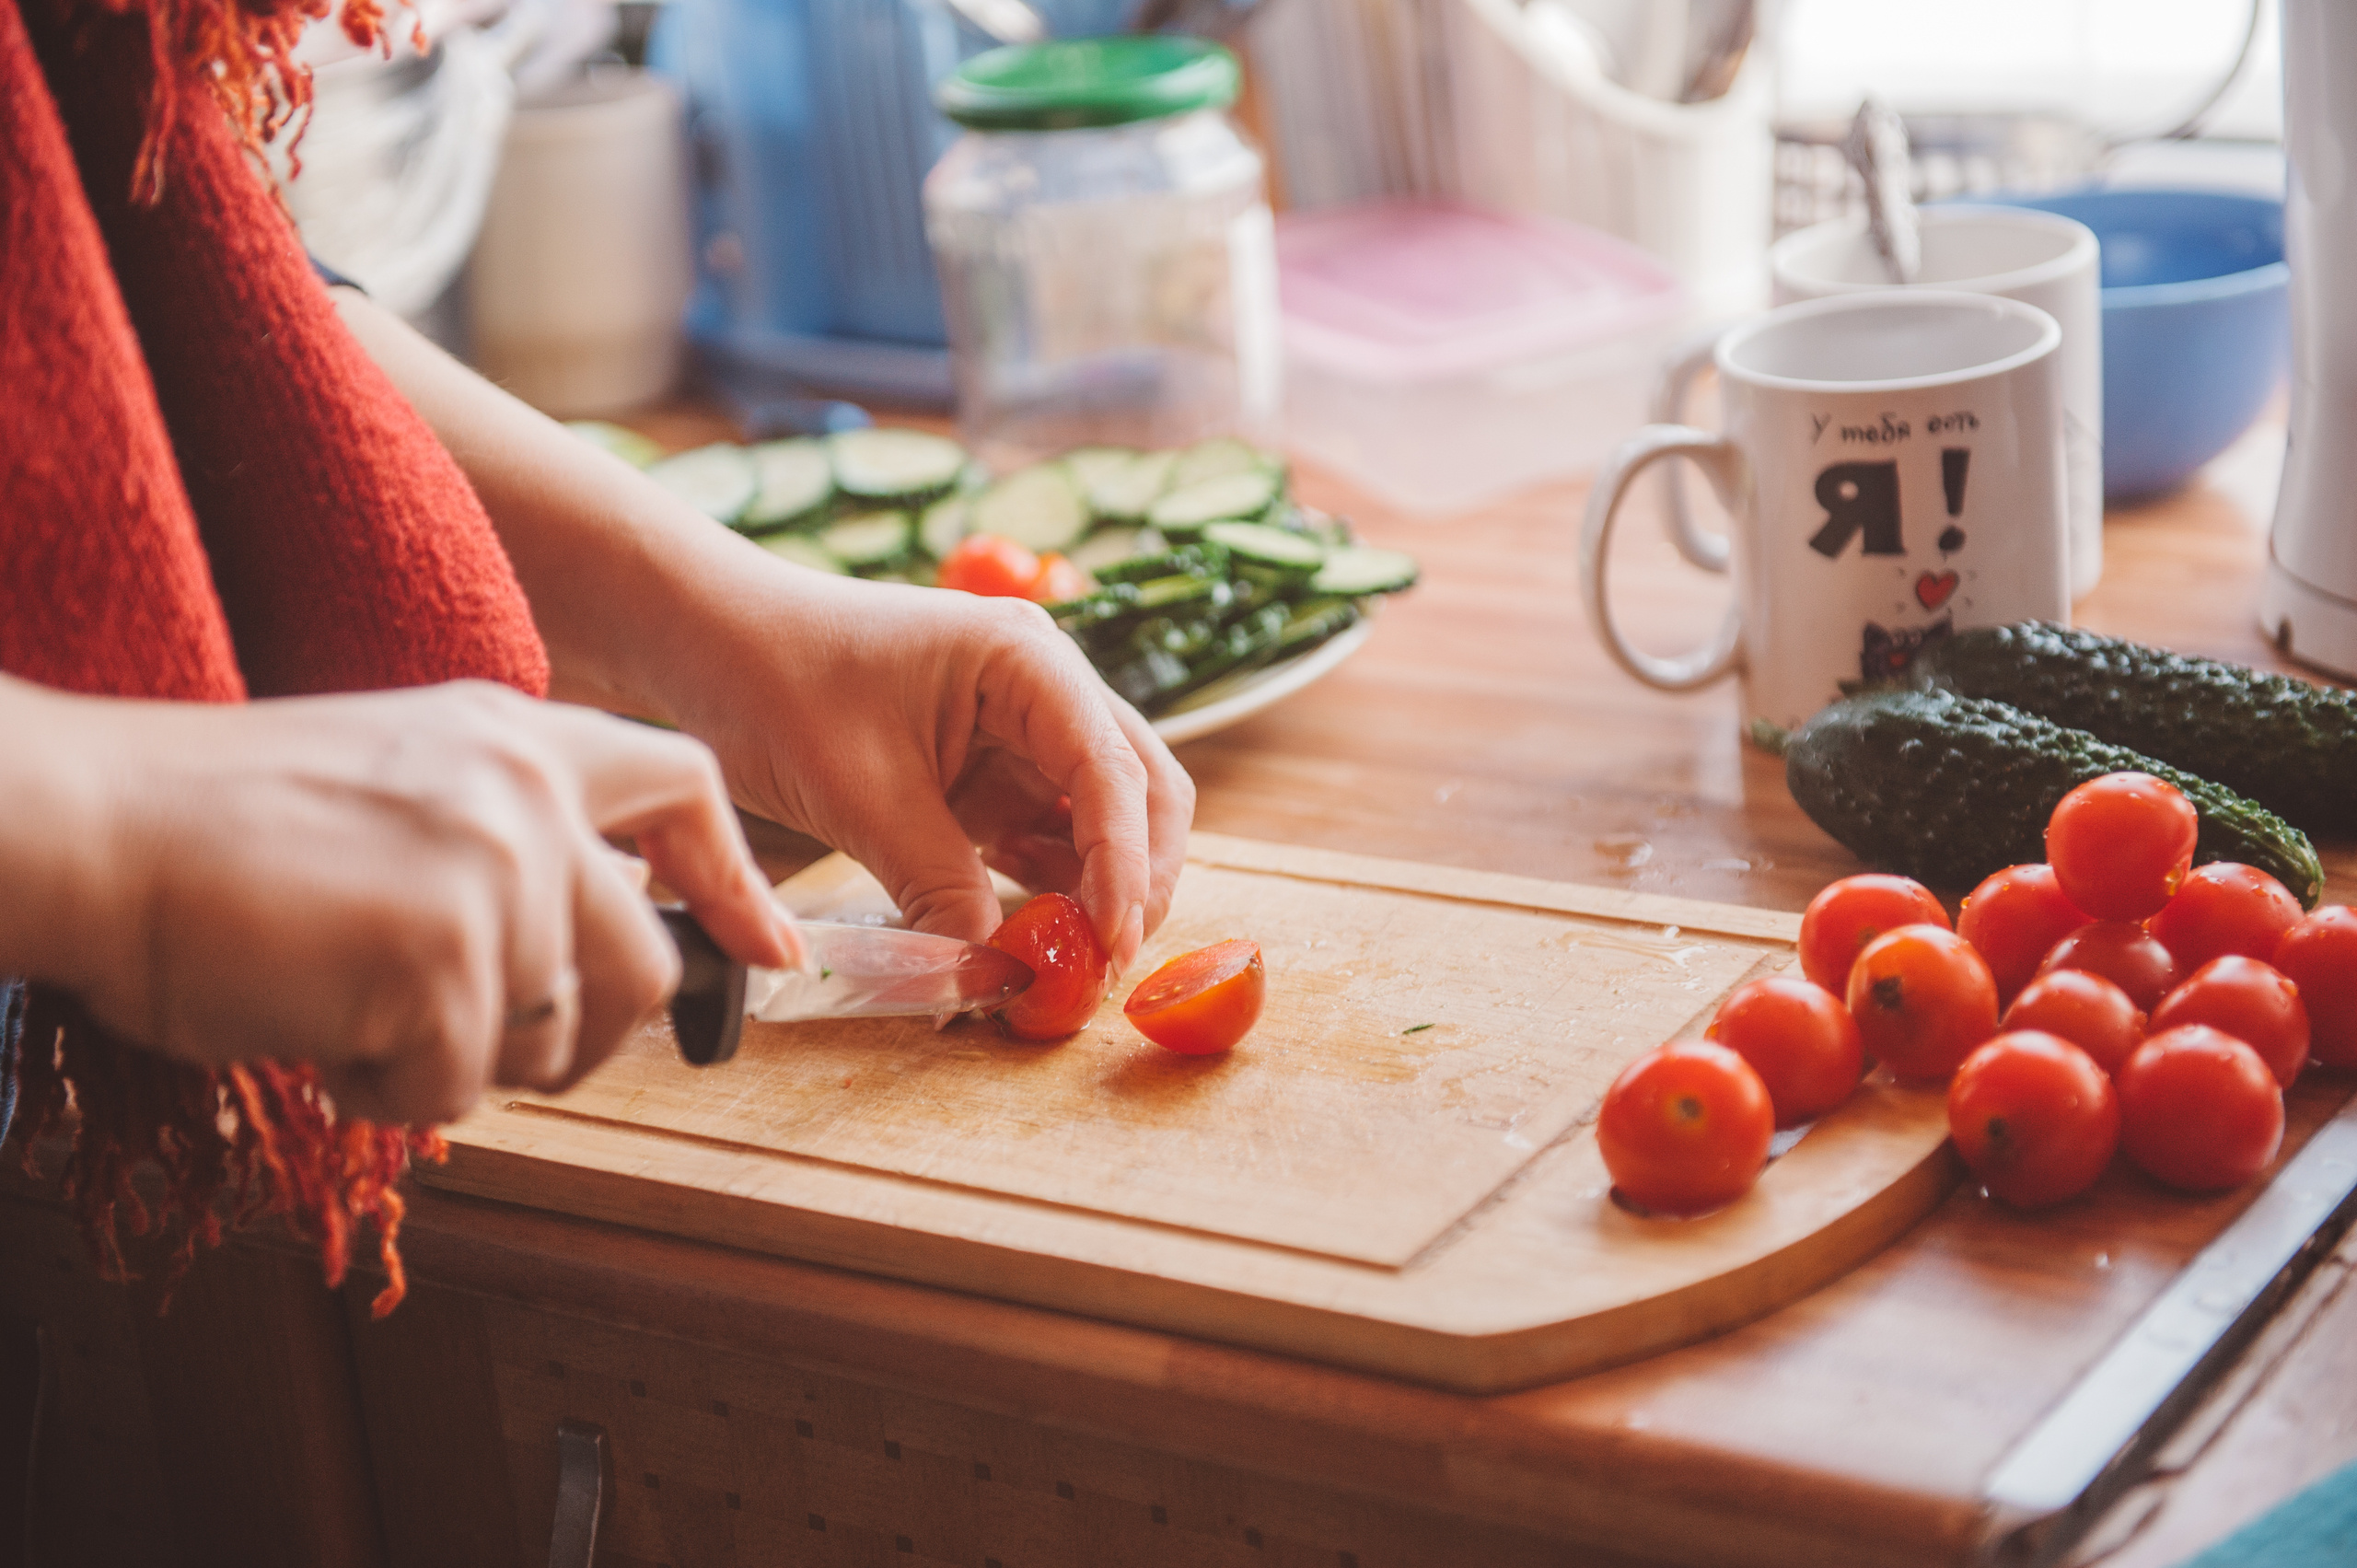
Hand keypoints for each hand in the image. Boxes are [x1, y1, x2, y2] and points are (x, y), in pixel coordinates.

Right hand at [27, 680, 796, 1123]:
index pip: (681, 786)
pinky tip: (314, 1023)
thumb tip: (587, 954)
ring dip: (455, 1059)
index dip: (734, 880)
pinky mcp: (448, 959)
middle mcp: (530, 794)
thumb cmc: (217, 826)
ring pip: (552, 1039)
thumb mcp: (399, 783)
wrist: (93, 825)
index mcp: (519, 734)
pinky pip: (457, 1084)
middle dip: (579, 1036)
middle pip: (644, 967)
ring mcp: (498, 872)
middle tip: (474, 1040)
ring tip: (351, 1003)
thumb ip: (507, 840)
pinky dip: (382, 1087)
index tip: (771, 950)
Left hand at [663, 565, 1193, 973]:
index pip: (1113, 772)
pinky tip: (1028, 938)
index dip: (1125, 866)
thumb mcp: (859, 794)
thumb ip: (938, 887)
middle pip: (1140, 791)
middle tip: (1103, 966)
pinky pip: (1044, 836)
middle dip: (1136, 880)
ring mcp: (1021, 729)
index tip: (1109, 946)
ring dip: (1096, 891)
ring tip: (1067, 967)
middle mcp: (1045, 687)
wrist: (703, 639)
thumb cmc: (774, 678)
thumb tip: (990, 979)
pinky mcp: (988, 770)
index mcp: (1028, 661)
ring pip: (1101, 821)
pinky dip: (1048, 889)